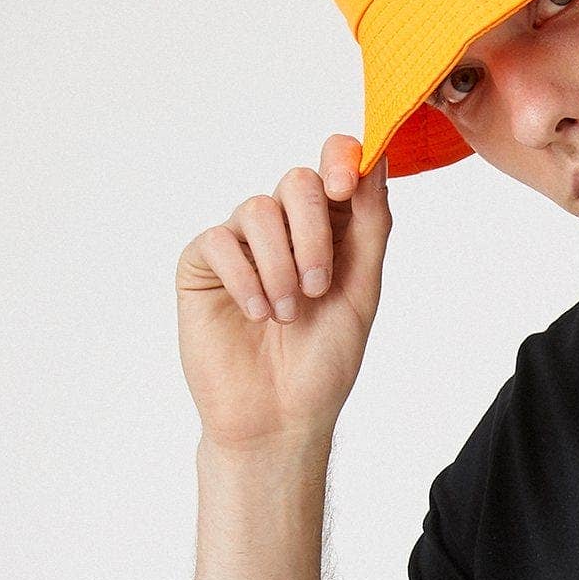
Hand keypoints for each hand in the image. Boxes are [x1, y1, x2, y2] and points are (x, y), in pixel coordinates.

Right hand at [175, 134, 389, 452]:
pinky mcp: (203, 264)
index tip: (345, 187)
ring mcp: (241, 243)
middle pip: (297, 182)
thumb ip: (370, 226)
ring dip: (281, 266)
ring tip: (287, 315)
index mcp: (328, 231)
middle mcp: (283, 229)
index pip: (333, 167)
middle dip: (313, 234)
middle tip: (319, 287)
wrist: (278, 418)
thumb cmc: (321, 364)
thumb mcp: (361, 292)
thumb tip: (375, 161)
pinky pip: (220, 241)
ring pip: (258, 209)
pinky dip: (246, 279)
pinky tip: (257, 315)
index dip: (341, 161)